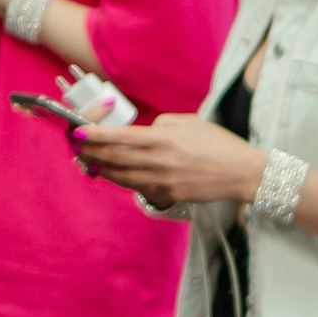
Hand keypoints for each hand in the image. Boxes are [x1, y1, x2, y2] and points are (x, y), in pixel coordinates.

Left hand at [78, 112, 267, 204]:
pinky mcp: (168, 194)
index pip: (121, 137)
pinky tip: (112, 174)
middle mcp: (159, 160)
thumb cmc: (217, 143)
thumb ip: (161, 125)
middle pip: (115, 157)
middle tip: (75, 146)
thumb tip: (141, 132)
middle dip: (91, 151)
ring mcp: (162, 180)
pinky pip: (137, 188)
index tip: (78, 132)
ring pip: (121, 175)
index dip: (96, 135)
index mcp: (164, 138)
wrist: (241, 172)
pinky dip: (122, 180)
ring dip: (101, 168)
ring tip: (87, 160)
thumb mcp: (188, 122)